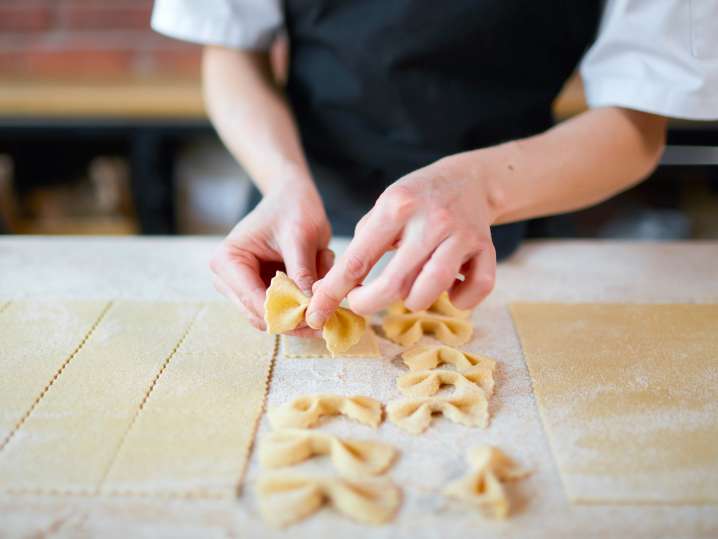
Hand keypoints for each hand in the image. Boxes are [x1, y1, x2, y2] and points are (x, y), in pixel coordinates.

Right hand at [210, 182, 332, 334]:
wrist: (292, 197)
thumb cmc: (293, 208)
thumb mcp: (300, 237)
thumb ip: (302, 272)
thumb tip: (309, 309)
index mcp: (227, 261)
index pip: (254, 301)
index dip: (286, 314)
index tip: (318, 315)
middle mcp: (228, 279)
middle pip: (262, 317)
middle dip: (297, 315)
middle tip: (330, 309)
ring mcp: (243, 288)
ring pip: (277, 317)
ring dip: (304, 304)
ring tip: (323, 269)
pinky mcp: (260, 292)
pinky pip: (286, 309)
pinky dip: (307, 297)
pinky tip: (318, 269)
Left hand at [307, 154, 496, 327]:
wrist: (469, 180)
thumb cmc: (416, 200)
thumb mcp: (383, 208)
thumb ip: (361, 246)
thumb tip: (330, 290)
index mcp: (398, 207)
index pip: (359, 259)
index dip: (335, 290)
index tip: (318, 310)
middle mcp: (431, 221)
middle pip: (394, 284)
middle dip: (369, 304)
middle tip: (361, 304)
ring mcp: (462, 236)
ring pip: (430, 291)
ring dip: (413, 301)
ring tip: (409, 290)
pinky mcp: (487, 249)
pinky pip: (475, 290)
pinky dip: (460, 300)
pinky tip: (449, 289)